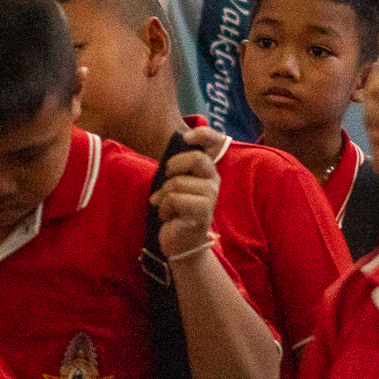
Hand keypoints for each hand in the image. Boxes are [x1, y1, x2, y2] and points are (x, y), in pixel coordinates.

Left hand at [154, 125, 228, 257]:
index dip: (202, 134)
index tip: (186, 137)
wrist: (180, 244)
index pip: (215, 142)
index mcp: (207, 171)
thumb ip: (176, 167)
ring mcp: (210, 197)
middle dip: (173, 166)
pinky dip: (163, 208)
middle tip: (166, 178)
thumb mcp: (174, 184)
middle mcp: (213, 181)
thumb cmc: (175, 211)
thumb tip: (166, 149)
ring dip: (163, 195)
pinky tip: (167, 216)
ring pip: (178, 182)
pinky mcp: (202, 213)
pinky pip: (174, 199)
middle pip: (196, 158)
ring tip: (164, 205)